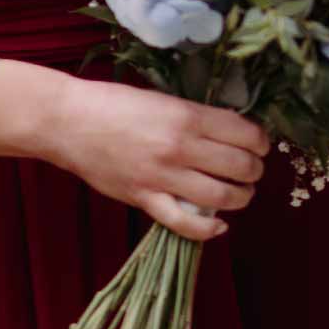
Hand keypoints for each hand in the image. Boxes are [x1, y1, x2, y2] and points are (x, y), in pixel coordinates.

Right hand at [41, 76, 269, 241]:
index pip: (244, 132)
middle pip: (239, 165)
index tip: (261, 145)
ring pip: (220, 196)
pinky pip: (184, 223)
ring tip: (241, 193)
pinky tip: (219, 225)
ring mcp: (161, 176)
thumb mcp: (163, 99)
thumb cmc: (113, 103)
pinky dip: (208, 229)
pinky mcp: (143, 198)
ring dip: (240, 197)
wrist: (67, 121)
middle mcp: (179, 147)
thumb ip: (195, 117)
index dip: (261, 141)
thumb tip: (230, 131)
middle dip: (255, 170)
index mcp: (187, 116)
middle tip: (253, 170)